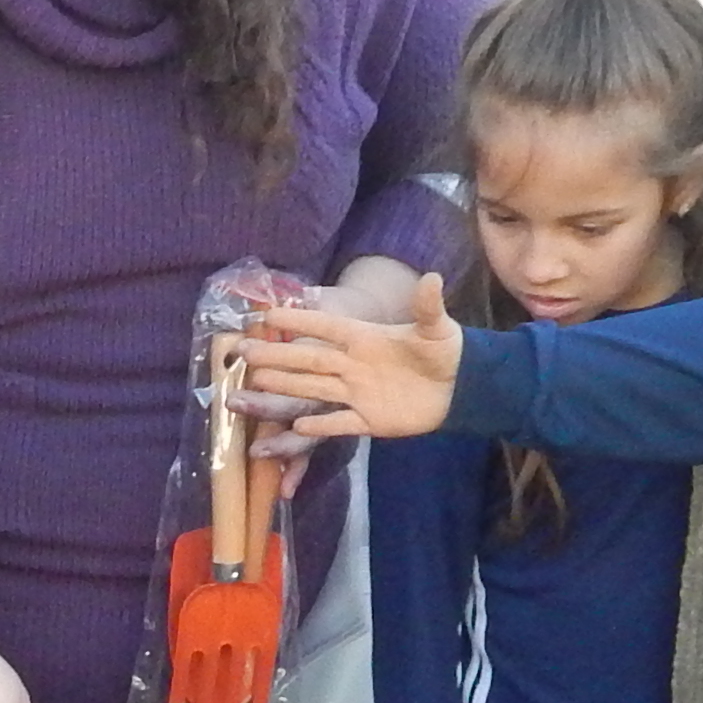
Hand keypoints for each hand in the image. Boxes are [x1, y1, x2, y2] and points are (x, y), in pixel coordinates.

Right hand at [243, 271, 468, 447]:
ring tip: (253, 384)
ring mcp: (358, 393)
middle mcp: (353, 365)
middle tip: (242, 352)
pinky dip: (321, 424)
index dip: (299, 322)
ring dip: (285, 388)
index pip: (326, 328)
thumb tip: (432, 277)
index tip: (268, 316)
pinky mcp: (370, 420)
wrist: (459, 387)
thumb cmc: (444, 352)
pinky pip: (340, 423)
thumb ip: (428, 306)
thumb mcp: (437, 327)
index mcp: (365, 339)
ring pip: (315, 390)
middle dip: (276, 357)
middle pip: (309, 361)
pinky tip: (296, 425)